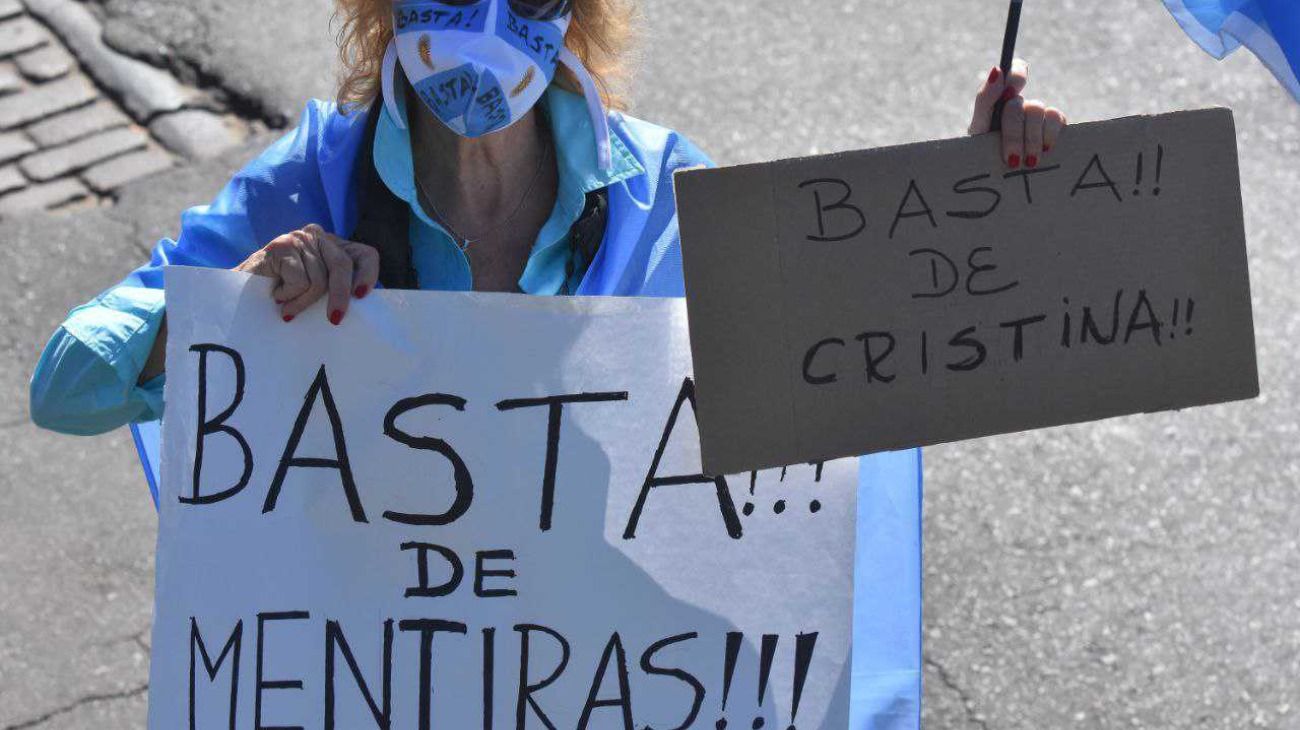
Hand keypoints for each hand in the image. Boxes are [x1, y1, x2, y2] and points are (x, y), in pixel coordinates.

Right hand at [235, 224, 379, 324]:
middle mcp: (320, 237)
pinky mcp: (281, 245)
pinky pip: (299, 280)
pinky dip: (289, 296)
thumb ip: (338, 290)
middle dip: (339, 296)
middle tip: (334, 320)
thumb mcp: (318, 292)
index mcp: (336, 248)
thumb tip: (365, 307)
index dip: (369, 274)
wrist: (241, 297)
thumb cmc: (285, 297)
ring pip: (318, 278)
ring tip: (288, 306)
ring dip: (303, 302)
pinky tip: (276, 296)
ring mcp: (300, 238)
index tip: (361, 296)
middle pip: (343, 265)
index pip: (366, 254)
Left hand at [968, 58, 1067, 168]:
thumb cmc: (983, 153)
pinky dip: (1050, 134)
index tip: (1010, 93)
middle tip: (1011, 160)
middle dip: (1015, 133)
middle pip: (1020, 103)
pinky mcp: (1054, 125)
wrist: (996, 178)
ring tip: (1028, 162)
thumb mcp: (978, 129)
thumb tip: (997, 70)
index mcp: (1000, 99)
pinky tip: (1045, 151)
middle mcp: (1020, 104)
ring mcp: (1038, 114)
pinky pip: (1056, 118)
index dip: (1017, 75)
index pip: (1013, 72)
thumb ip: (985, 99)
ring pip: (1038, 110)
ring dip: (1032, 138)